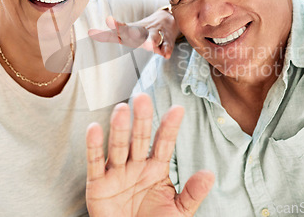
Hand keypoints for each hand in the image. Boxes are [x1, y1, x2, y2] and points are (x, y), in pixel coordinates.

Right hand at [85, 93, 214, 216]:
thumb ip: (192, 193)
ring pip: (118, 146)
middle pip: (140, 138)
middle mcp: (136, 166)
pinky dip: (93, 146)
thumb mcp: (178, 211)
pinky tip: (94, 128)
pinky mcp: (98, 184)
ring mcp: (117, 173)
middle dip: (142, 119)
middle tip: (143, 98)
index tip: (178, 110)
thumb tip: (209, 175)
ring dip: (119, 128)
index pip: (164, 144)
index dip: (170, 127)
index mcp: (156, 169)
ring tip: (121, 110)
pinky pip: (95, 163)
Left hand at [88, 8, 178, 58]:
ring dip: (152, 41)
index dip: (116, 26)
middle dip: (133, 33)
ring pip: (154, 37)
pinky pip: (167, 46)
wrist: (168, 19)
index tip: (109, 21)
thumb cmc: (142, 29)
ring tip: (150, 45)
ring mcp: (156, 34)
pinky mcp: (167, 40)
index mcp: (132, 30)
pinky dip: (167, 50)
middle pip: (137, 32)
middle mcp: (144, 30)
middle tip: (125, 33)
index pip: (122, 28)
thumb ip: (109, 35)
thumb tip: (90, 33)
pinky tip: (166, 55)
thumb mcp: (126, 30)